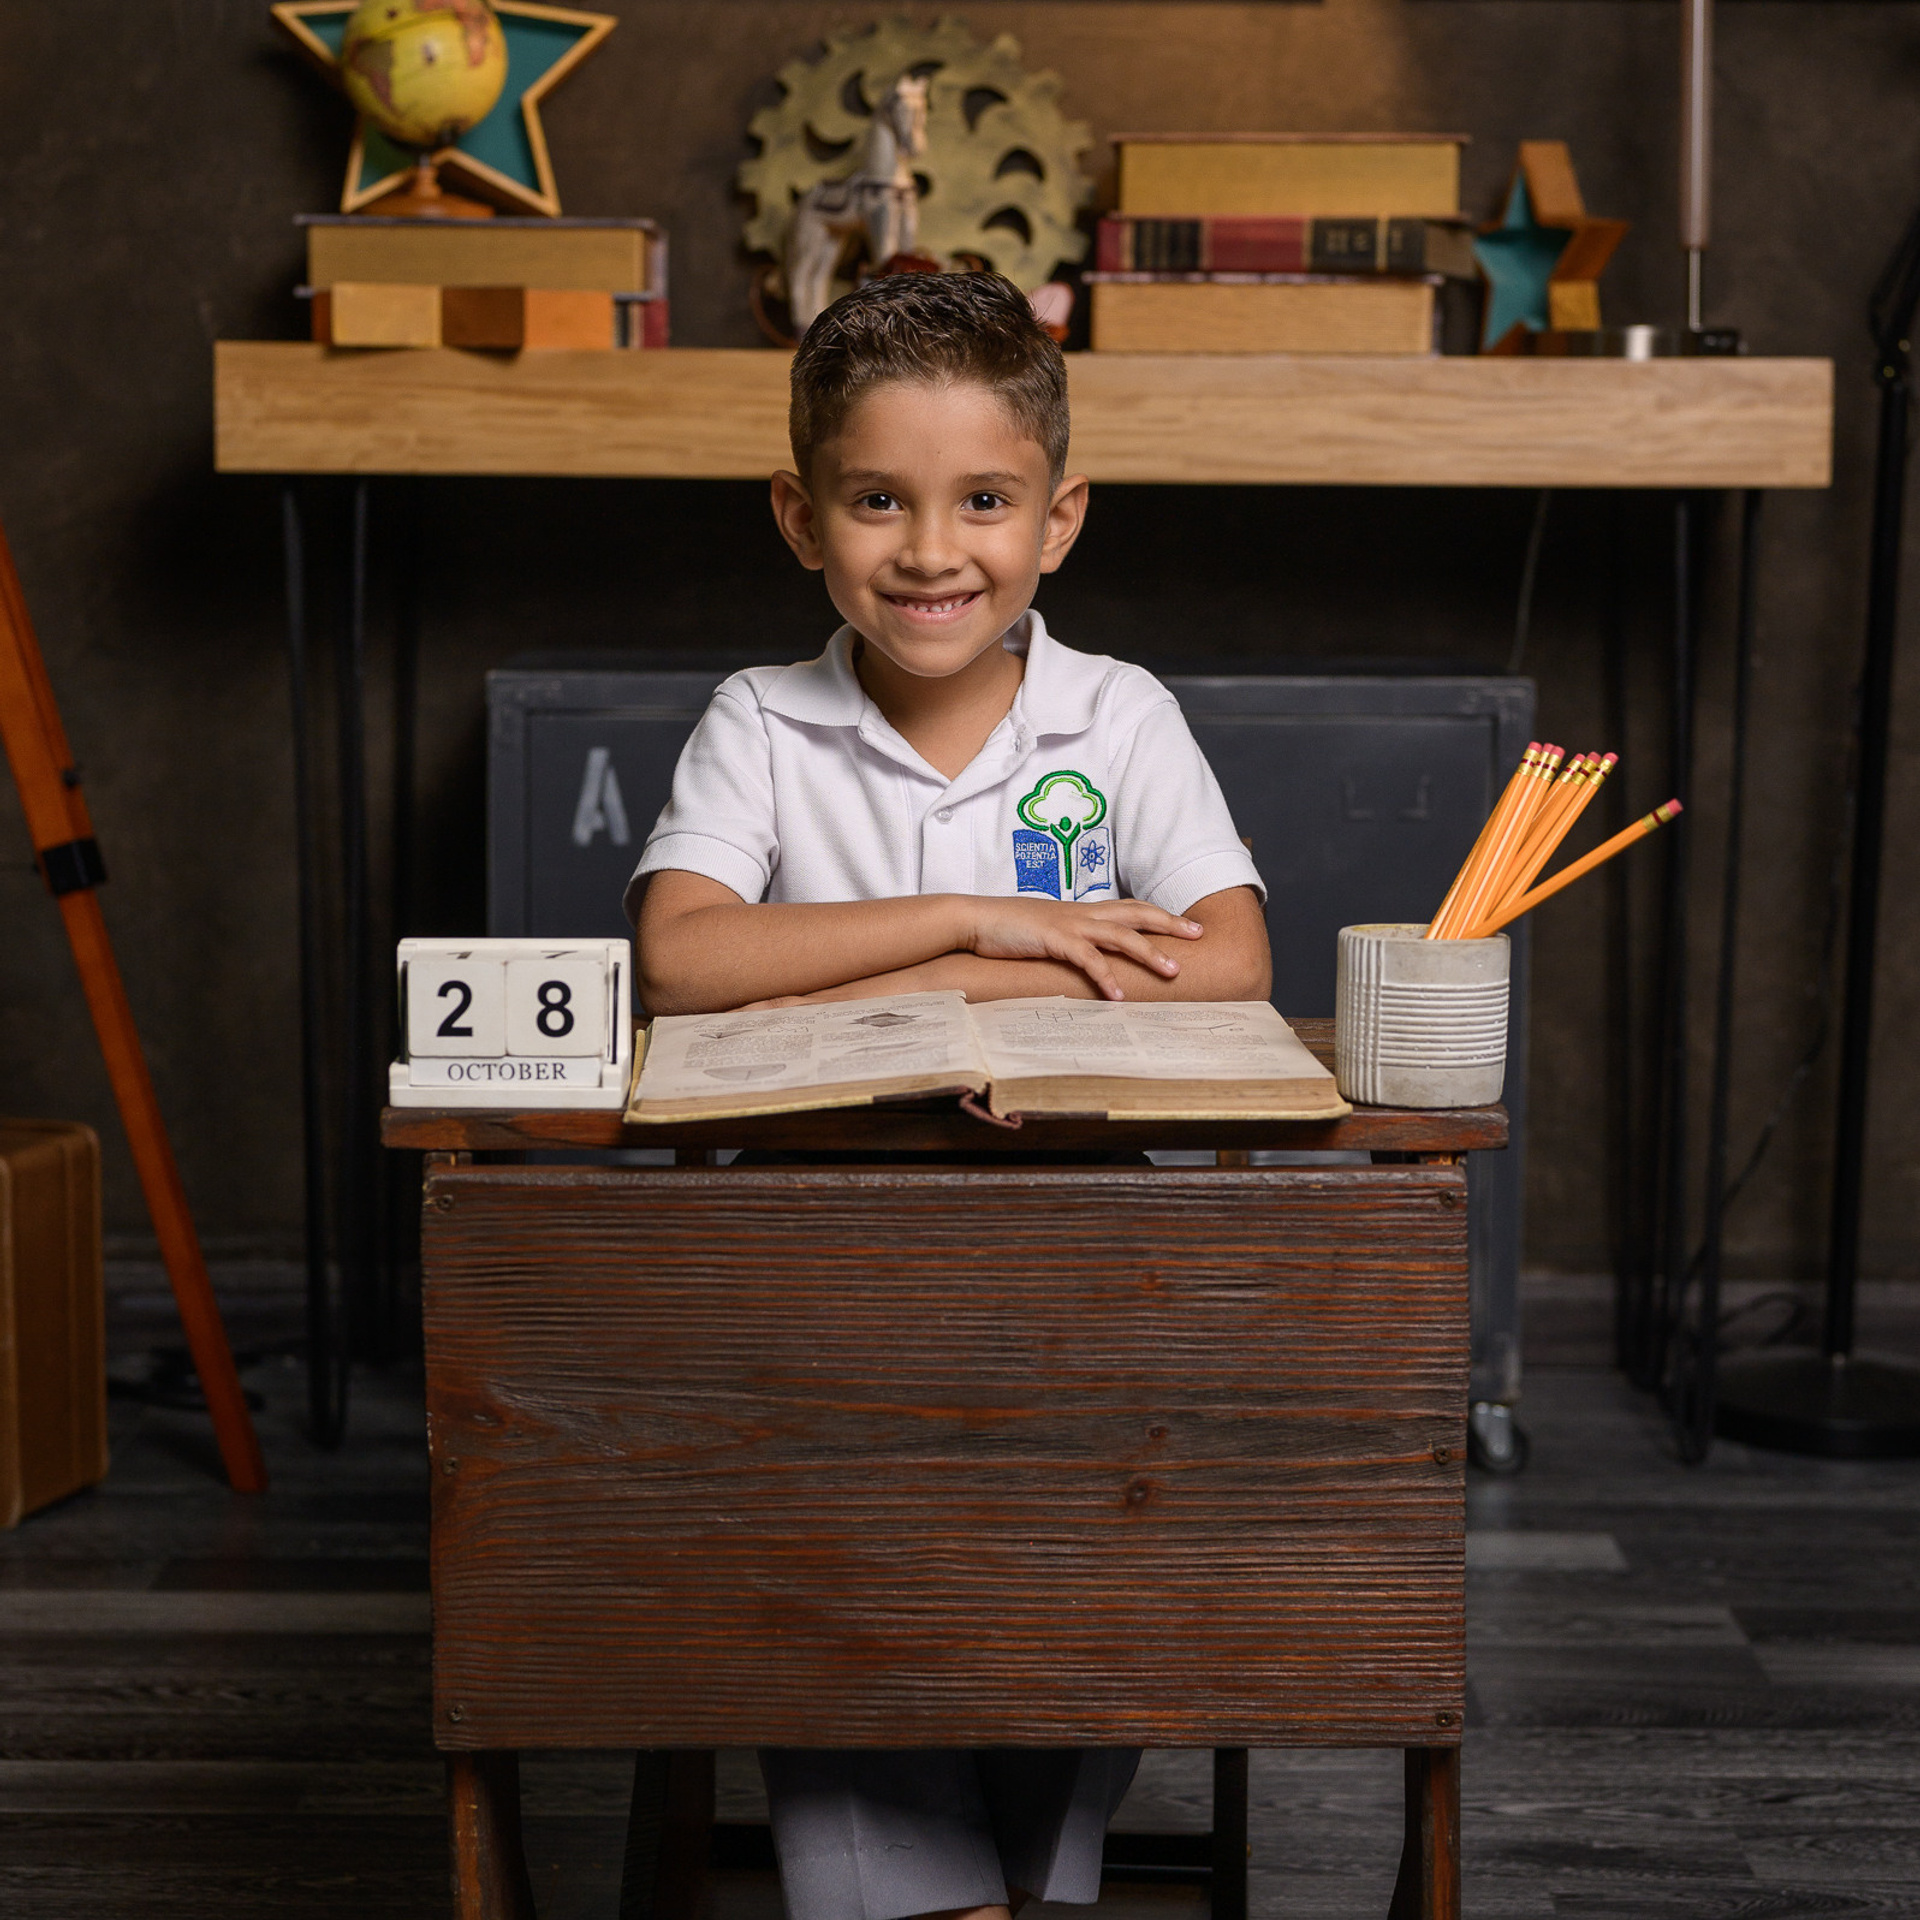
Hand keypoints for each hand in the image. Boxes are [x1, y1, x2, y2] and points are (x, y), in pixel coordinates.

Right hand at [961, 896, 1201, 999]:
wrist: (975, 919)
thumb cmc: (1010, 929)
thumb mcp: (1048, 932)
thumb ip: (1071, 941)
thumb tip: (1088, 957)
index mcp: (1083, 912)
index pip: (1131, 908)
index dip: (1160, 915)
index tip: (1187, 925)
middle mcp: (1083, 914)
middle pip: (1137, 915)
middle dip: (1170, 925)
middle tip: (1198, 935)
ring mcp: (1070, 925)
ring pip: (1121, 935)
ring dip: (1149, 953)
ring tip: (1173, 971)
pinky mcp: (1054, 940)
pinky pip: (1087, 959)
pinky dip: (1105, 976)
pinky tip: (1119, 995)